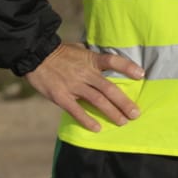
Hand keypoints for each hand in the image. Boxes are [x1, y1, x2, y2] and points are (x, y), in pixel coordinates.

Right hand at [24, 42, 144, 132]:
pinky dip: (87, 120)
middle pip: (109, 88)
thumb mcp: (80, 49)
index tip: (141, 75)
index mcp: (91, 59)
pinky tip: (97, 128)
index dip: (128, 67)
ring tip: (123, 122)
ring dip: (112, 112)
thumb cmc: (60, 53)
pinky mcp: (61, 96)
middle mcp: (85, 73)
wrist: (36, 56)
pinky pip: (77, 110)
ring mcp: (74, 85)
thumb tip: (107, 62)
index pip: (113, 61)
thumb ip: (93, 57)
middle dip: (124, 102)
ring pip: (97, 101)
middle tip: (135, 114)